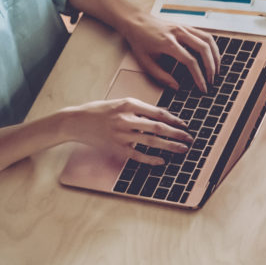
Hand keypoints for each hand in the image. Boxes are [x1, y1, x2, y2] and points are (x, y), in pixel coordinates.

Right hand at [50, 98, 193, 166]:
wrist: (75, 122)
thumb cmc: (98, 111)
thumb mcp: (119, 103)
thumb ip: (138, 108)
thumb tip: (161, 116)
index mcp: (129, 104)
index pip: (158, 112)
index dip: (174, 119)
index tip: (185, 124)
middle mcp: (126, 119)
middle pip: (158, 127)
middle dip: (177, 133)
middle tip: (190, 138)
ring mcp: (121, 135)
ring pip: (151, 141)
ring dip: (170, 146)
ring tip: (182, 149)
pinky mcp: (116, 148)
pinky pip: (138, 155)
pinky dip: (151, 159)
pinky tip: (162, 161)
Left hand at [112, 14, 221, 91]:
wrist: (136, 21)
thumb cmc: (139, 42)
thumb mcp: (145, 62)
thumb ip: (161, 76)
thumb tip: (177, 87)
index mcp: (168, 43)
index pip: (190, 61)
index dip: (199, 76)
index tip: (203, 88)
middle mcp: (179, 33)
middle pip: (203, 49)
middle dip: (211, 67)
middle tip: (212, 81)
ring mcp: (184, 28)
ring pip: (208, 40)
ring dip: (215, 56)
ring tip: (216, 70)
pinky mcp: (186, 26)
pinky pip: (205, 35)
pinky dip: (212, 47)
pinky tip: (212, 57)